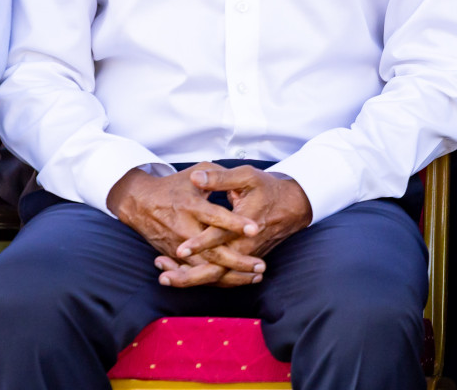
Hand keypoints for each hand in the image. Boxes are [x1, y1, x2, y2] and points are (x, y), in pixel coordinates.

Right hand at [108, 164, 264, 286]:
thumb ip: (218, 175)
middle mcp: (184, 229)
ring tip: (255, 277)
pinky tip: (236, 280)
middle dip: (237, 261)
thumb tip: (239, 177)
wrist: (140, 202)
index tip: (255, 228)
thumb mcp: (195, 172)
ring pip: (205, 267)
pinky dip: (215, 279)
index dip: (235, 223)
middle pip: (211, 251)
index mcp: (191, 206)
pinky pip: (195, 273)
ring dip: (230, 275)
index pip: (215, 217)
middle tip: (260, 266)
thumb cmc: (174, 186)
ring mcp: (177, 246)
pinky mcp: (173, 257)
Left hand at [154, 168, 313, 288]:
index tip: (180, 248)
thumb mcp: (248, 177)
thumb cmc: (268, 189)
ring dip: (190, 279)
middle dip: (188, 275)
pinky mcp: (243, 261)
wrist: (293, 206)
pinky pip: (220, 276)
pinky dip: (199, 278)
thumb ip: (221, 178)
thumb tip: (197, 177)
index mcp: (245, 225)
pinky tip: (178, 274)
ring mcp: (244, 256)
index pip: (220, 237)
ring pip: (216, 276)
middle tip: (164, 275)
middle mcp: (245, 246)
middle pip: (216, 268)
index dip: (200, 243)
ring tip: (165, 278)